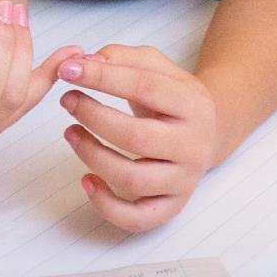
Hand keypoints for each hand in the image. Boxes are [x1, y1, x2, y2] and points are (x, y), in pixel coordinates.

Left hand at [57, 45, 217, 232]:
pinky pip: (137, 218)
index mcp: (193, 104)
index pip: (145, 87)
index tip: (67, 70)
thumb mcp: (156, 67)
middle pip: (138, 137)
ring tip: (70, 133)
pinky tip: (86, 180)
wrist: (209, 132)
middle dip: (94, 117)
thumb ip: (121, 58)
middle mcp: (193, 144)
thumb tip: (84, 63)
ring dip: (92, 156)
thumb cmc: (173, 98)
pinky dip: (106, 205)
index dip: (102, 78)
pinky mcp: (172, 206)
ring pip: (133, 179)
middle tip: (68, 100)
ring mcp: (184, 179)